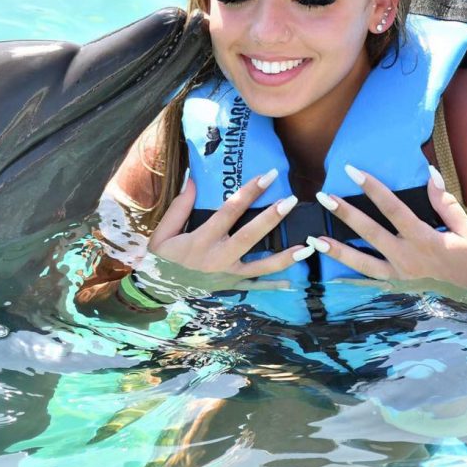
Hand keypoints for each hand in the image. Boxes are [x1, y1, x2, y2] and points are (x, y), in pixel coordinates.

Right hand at [141, 169, 314, 299]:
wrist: (158, 290)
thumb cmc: (161, 257)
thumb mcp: (163, 231)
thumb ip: (180, 206)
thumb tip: (193, 178)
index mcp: (201, 239)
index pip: (229, 211)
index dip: (249, 192)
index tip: (268, 176)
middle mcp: (218, 258)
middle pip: (250, 236)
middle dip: (272, 218)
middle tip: (291, 201)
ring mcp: (227, 275)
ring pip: (261, 266)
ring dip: (286, 257)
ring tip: (308, 247)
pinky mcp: (230, 286)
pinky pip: (256, 286)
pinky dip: (274, 285)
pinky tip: (293, 281)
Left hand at [308, 164, 466, 309]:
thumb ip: (445, 203)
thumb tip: (430, 174)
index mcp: (425, 239)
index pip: (393, 208)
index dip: (372, 188)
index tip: (352, 172)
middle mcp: (408, 258)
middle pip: (369, 232)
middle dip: (344, 214)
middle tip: (322, 198)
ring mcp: (401, 277)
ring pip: (362, 262)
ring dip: (337, 250)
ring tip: (314, 240)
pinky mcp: (399, 290)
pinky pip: (370, 284)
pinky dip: (350, 279)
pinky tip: (331, 273)